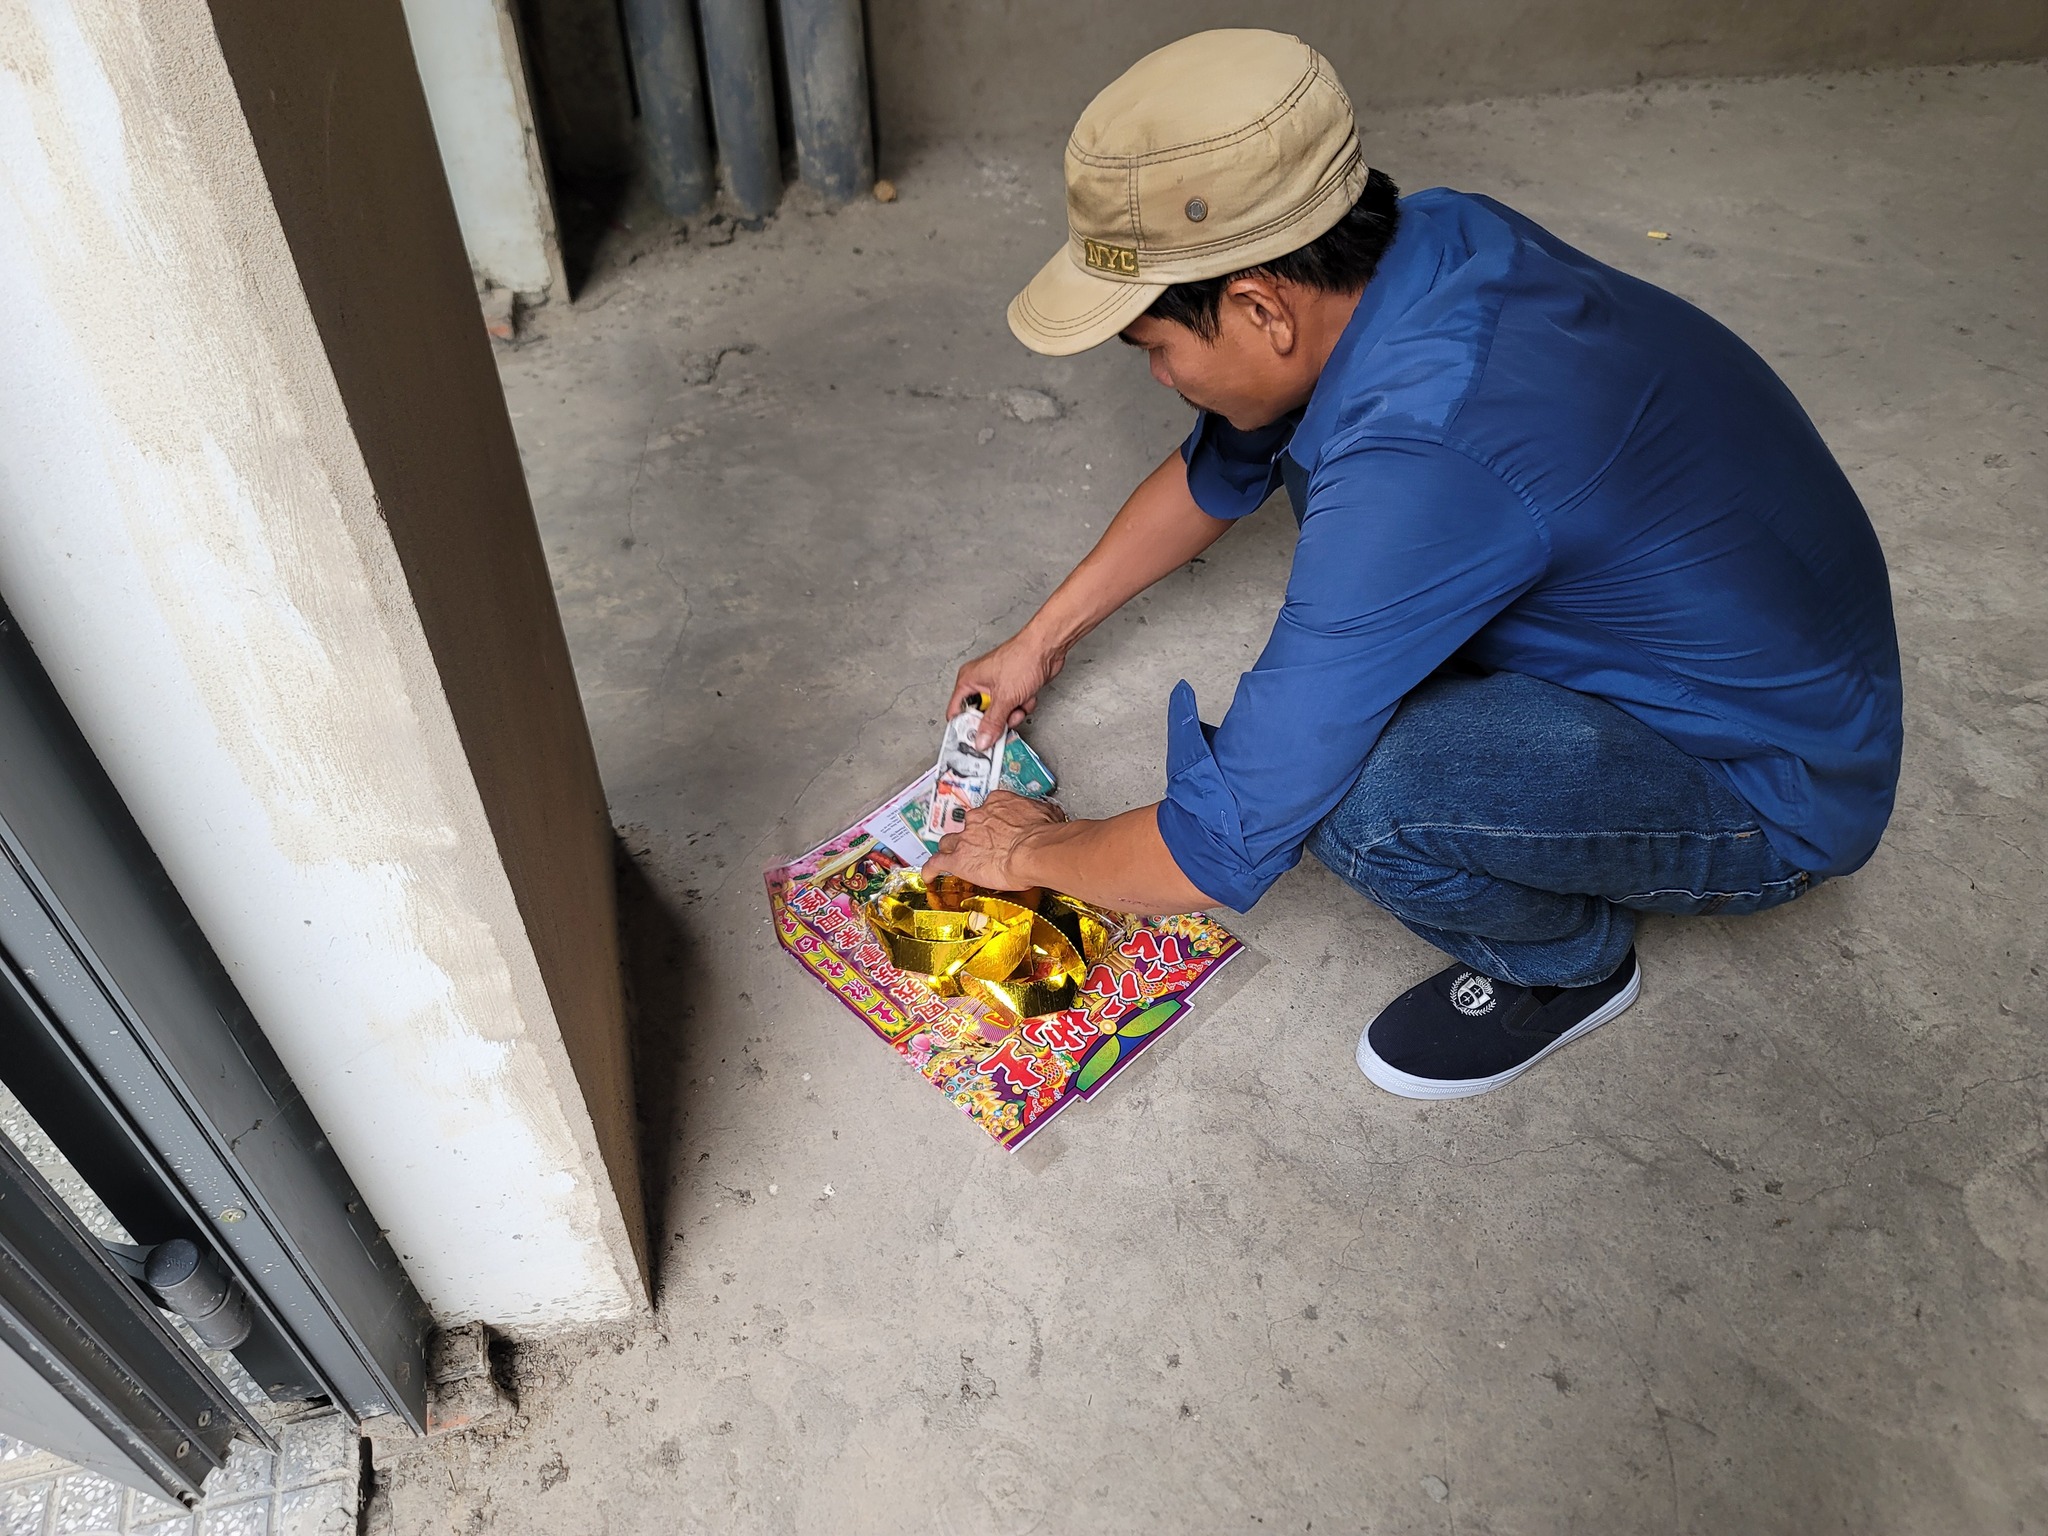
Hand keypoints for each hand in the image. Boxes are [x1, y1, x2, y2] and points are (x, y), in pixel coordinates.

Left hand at [922, 791, 1068, 889]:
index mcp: (998, 803)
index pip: (988, 809)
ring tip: (955, 858)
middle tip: (982, 846)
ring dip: (952, 849)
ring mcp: (965, 838)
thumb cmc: (1044, 833)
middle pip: (968, 825)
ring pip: (950, 842)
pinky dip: (931, 869)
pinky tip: (930, 875)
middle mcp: (978, 817)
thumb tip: (1047, 817)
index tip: (997, 828)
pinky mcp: (958, 859)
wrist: (1035, 851)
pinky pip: (937, 863)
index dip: (991, 821)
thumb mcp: (1047, 814)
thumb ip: (1038, 814)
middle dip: (972, 835)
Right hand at [949, 629, 1065, 749]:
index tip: (975, 739)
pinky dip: (1022, 705)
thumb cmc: (1023, 658)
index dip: (965, 727)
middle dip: (996, 720)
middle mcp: (981, 682)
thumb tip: (982, 740)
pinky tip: (1027, 696)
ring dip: (1012, 713)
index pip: (957, 711)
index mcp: (969, 680)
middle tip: (1004, 720)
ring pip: (1000, 713)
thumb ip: (992, 722)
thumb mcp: (1005, 697)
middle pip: (981, 715)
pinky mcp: (1013, 688)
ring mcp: (998, 685)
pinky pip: (1013, 707)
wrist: (1048, 648)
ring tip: (1019, 704)